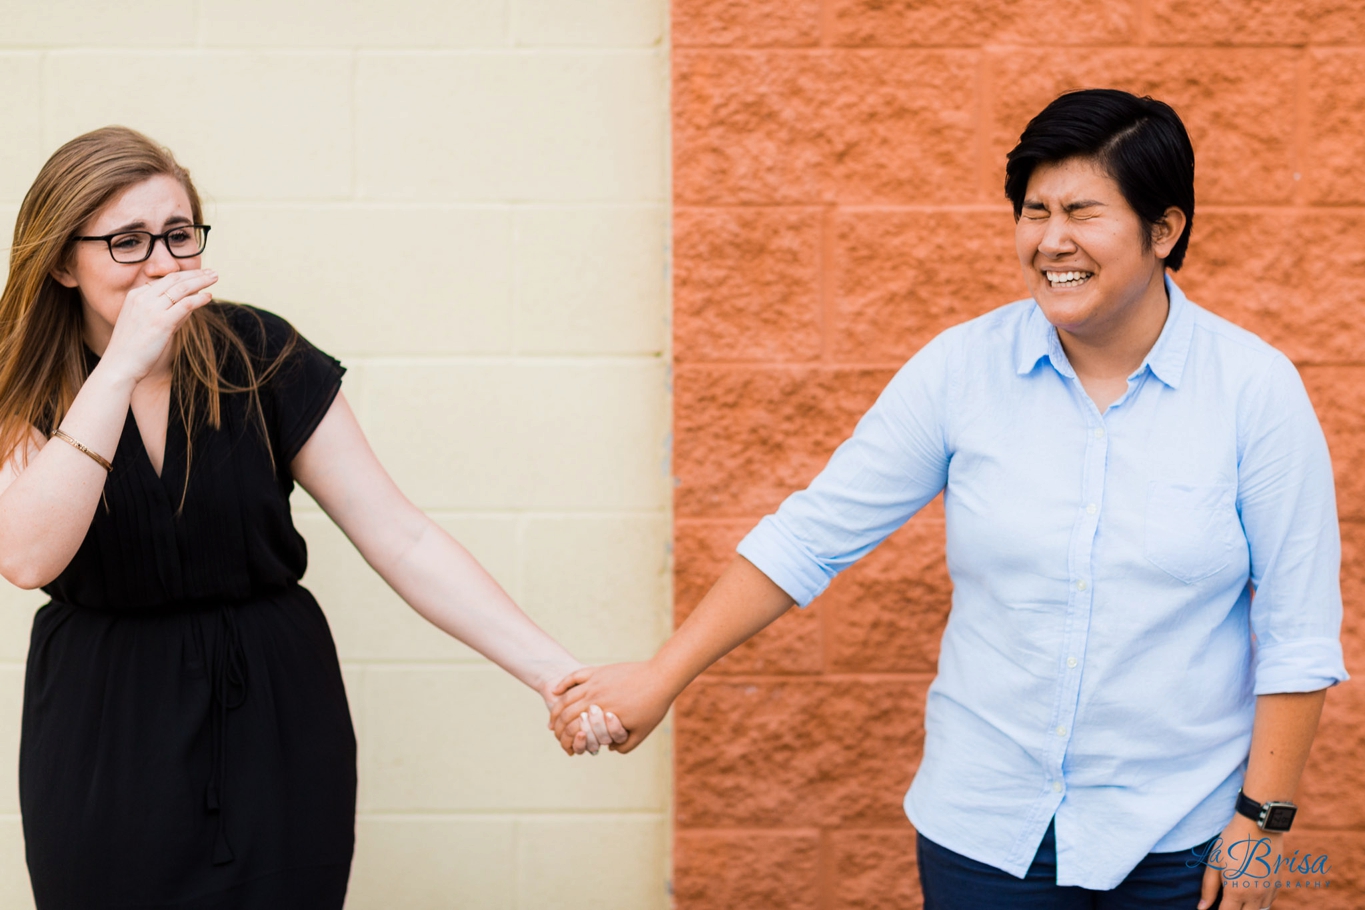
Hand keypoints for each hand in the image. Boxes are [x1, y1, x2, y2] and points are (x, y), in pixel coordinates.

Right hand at [102, 270, 217, 382]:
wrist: (120, 365)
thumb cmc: (132, 349)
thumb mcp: (144, 323)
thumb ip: (165, 312)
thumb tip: (188, 304)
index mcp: (135, 296)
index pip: (164, 280)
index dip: (184, 276)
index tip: (198, 275)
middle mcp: (142, 298)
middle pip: (174, 279)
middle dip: (195, 274)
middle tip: (212, 272)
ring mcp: (151, 309)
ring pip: (181, 288)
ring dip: (201, 282)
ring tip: (215, 278)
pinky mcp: (161, 322)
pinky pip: (185, 304)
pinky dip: (199, 299)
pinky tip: (208, 297)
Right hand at [549, 661, 675, 754]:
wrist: (661, 678)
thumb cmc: (653, 707)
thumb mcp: (641, 733)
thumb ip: (624, 745)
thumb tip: (608, 748)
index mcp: (602, 715)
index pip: (575, 729)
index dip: (566, 740)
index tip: (564, 746)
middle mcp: (595, 698)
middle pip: (566, 713)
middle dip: (557, 726)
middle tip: (554, 733)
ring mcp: (595, 682)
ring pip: (567, 696)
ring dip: (556, 708)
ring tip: (553, 717)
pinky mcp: (599, 671)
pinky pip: (575, 676)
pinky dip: (563, 684)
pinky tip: (556, 691)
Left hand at [1199, 814, 1283, 908]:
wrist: (1258, 825)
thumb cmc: (1232, 841)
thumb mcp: (1214, 862)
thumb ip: (1208, 888)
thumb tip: (1202, 908)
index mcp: (1237, 891)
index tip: (1213, 907)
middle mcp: (1256, 895)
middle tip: (1225, 901)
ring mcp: (1269, 890)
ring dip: (1248, 908)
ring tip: (1237, 897)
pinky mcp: (1278, 883)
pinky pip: (1269, 902)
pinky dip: (1260, 902)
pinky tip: (1250, 893)